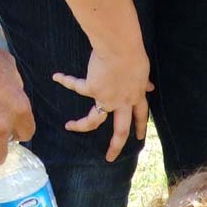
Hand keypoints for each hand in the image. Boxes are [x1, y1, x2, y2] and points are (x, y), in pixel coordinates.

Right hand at [53, 47, 152, 162]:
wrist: (120, 48)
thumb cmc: (134, 54)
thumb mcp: (143, 70)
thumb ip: (144, 81)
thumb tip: (151, 88)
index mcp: (136, 96)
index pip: (140, 115)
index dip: (140, 126)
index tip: (139, 138)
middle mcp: (122, 102)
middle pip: (120, 131)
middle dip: (115, 146)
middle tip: (110, 158)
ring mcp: (106, 98)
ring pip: (93, 120)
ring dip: (80, 126)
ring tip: (69, 127)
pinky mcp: (91, 88)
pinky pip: (76, 86)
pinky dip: (66, 80)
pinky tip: (56, 77)